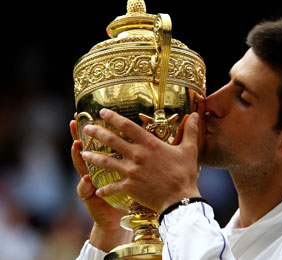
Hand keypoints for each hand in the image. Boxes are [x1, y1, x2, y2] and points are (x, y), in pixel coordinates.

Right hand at [70, 116, 130, 251]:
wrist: (117, 218)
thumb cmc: (130, 193)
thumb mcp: (131, 173)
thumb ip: (139, 155)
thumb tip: (154, 136)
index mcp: (110, 160)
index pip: (104, 139)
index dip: (101, 126)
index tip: (96, 112)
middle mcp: (97, 168)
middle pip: (87, 147)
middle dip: (80, 135)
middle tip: (77, 123)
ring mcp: (92, 181)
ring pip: (82, 166)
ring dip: (78, 157)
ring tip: (77, 147)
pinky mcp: (92, 196)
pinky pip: (86, 190)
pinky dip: (85, 185)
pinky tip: (88, 181)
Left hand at [81, 109, 201, 212]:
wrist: (179, 199)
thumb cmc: (185, 174)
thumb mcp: (189, 150)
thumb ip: (190, 131)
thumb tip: (196, 115)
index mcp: (150, 144)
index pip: (128, 126)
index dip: (113, 117)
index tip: (102, 112)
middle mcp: (137, 155)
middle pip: (112, 141)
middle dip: (97, 133)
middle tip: (87, 129)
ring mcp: (131, 171)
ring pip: (106, 161)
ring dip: (93, 157)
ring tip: (83, 154)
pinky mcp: (129, 186)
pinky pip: (112, 187)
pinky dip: (104, 189)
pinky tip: (98, 191)